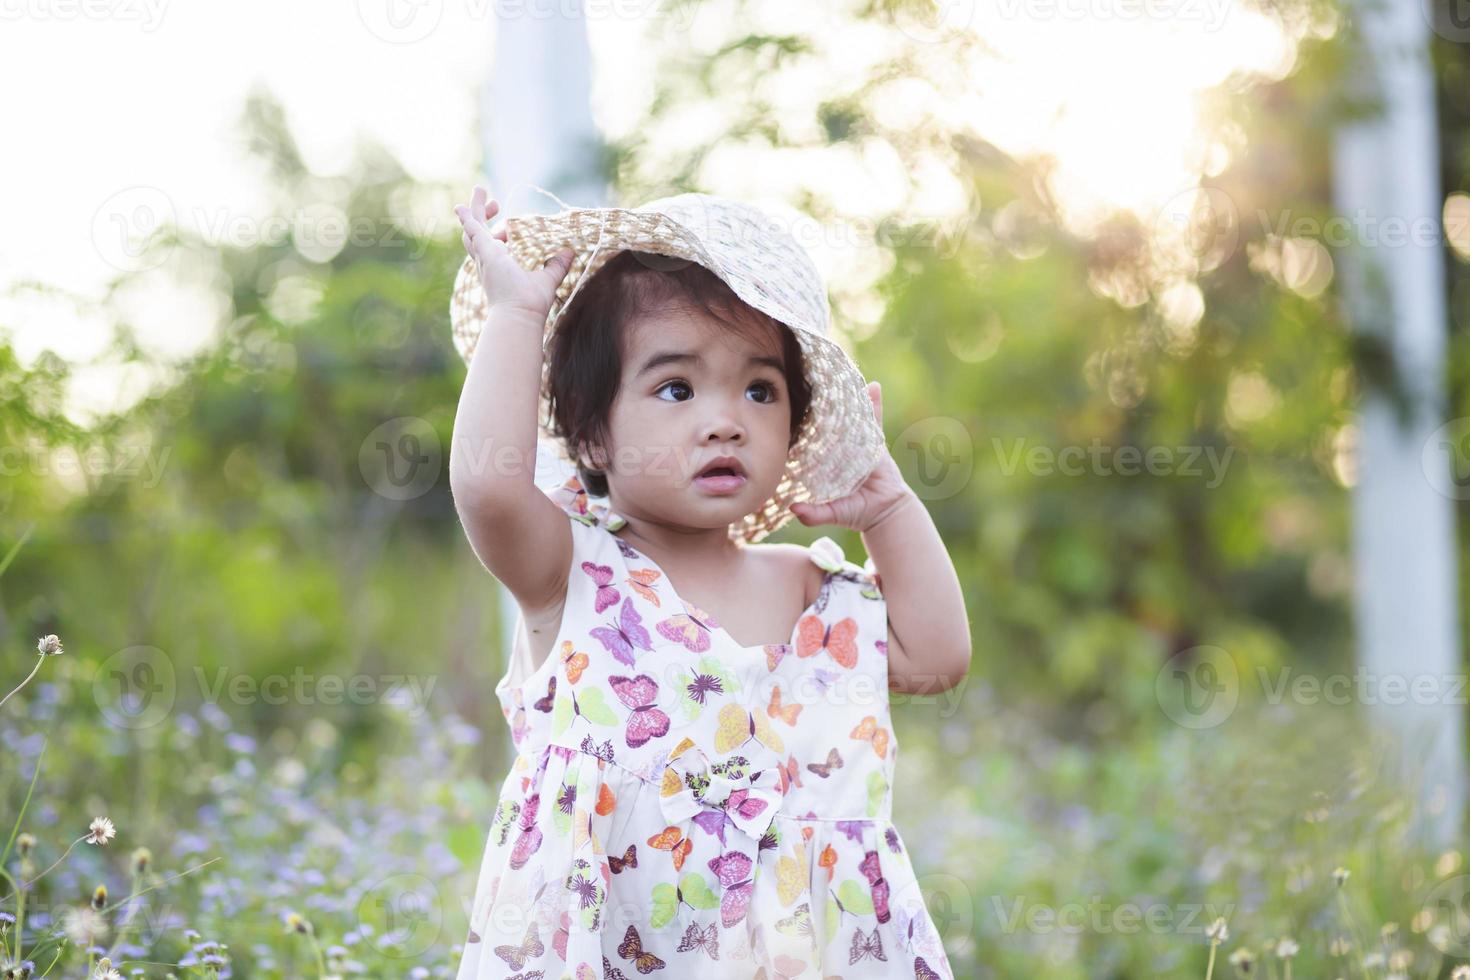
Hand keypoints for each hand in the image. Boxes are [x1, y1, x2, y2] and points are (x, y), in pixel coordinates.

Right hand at [454, 185, 575, 319]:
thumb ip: (556, 265)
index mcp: (498, 269)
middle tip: (492, 202)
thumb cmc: (530, 304)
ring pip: (472, 229)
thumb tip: (570, 253)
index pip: (492, 246)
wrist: (520, 314)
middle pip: (477, 234)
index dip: (499, 234)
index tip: (510, 226)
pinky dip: (467, 218)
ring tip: (480, 191)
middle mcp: (487, 263)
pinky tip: (461, 206)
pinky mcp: (486, 252)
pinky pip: (472, 230)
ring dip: (475, 211)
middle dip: (482, 216)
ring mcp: (484, 257)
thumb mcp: (547, 279)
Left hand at [789, 381, 915, 532]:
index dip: (800, 429)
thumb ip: (814, 515)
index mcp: (824, 463)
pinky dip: (875, 404)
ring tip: (838, 378)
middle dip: (819, 408)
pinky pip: (875, 420)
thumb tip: (794, 509)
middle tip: (808, 386)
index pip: (809, 442)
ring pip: (849, 419)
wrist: (884, 512)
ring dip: (846, 400)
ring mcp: (857, 443)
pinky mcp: (876, 442)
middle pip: (827, 425)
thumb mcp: (833, 513)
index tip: (788, 413)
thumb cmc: (855, 512)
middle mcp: (838, 450)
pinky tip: (874, 386)